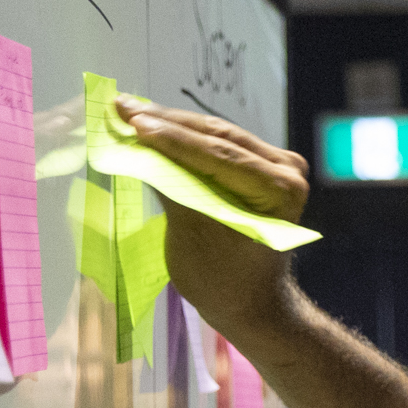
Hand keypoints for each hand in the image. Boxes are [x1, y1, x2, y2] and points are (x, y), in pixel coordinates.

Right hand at [115, 100, 310, 337]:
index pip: (218, 154)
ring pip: (216, 135)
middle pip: (217, 137)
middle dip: (166, 123)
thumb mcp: (191, 235)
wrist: (250, 300)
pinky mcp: (262, 165)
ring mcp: (277, 164)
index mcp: (279, 188)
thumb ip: (172, 186)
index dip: (171, 137)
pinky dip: (185, 138)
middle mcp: (286, 169)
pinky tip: (153, 126)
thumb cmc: (222, 280)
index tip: (131, 121)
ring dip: (171, 124)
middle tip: (122, 107)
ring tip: (129, 110)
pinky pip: (219, 144)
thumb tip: (139, 147)